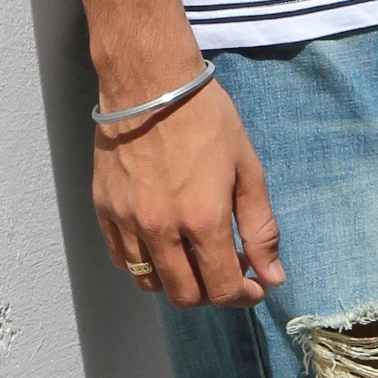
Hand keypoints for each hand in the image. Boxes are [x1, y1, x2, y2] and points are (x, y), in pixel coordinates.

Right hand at [94, 78, 285, 307]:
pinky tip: (161, 243)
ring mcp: (127, 222)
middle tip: (224, 267)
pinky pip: (123, 260)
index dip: (242, 296)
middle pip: (185, 295)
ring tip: (192, 255)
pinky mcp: (104, 210)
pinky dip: (145, 264)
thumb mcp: (247, 166)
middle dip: (211, 292)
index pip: (221, 289)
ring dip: (177, 281)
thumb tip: (273, 277)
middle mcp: (161, 229)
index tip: (253, 286)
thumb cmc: (205, 117)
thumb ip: (261, 227)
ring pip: (150, 284)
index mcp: (202, 219)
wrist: (150, 81)